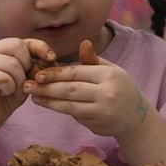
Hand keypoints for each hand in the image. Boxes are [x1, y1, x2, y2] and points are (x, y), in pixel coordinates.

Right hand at [0, 38, 55, 130]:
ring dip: (19, 82)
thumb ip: (32, 65)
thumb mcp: (24, 78)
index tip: (52, 59)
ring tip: (14, 92)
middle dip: (27, 66)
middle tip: (24, 83)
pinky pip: (4, 78)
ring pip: (12, 64)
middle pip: (17, 46)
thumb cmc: (5, 98)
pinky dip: (10, 89)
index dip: (40, 47)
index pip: (23, 40)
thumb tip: (51, 57)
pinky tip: (4, 94)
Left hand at [24, 42, 149, 137]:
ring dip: (49, 101)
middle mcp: (106, 91)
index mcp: (108, 74)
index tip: (37, 74)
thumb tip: (84, 43)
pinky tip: (47, 105)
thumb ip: (93, 60)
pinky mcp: (99, 122)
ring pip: (70, 104)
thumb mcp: (111, 70)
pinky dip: (60, 109)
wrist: (136, 116)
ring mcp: (102, 109)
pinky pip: (75, 115)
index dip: (55, 73)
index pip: (76, 72)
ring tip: (33, 97)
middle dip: (46, 87)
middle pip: (70, 88)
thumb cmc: (120, 88)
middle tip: (28, 85)